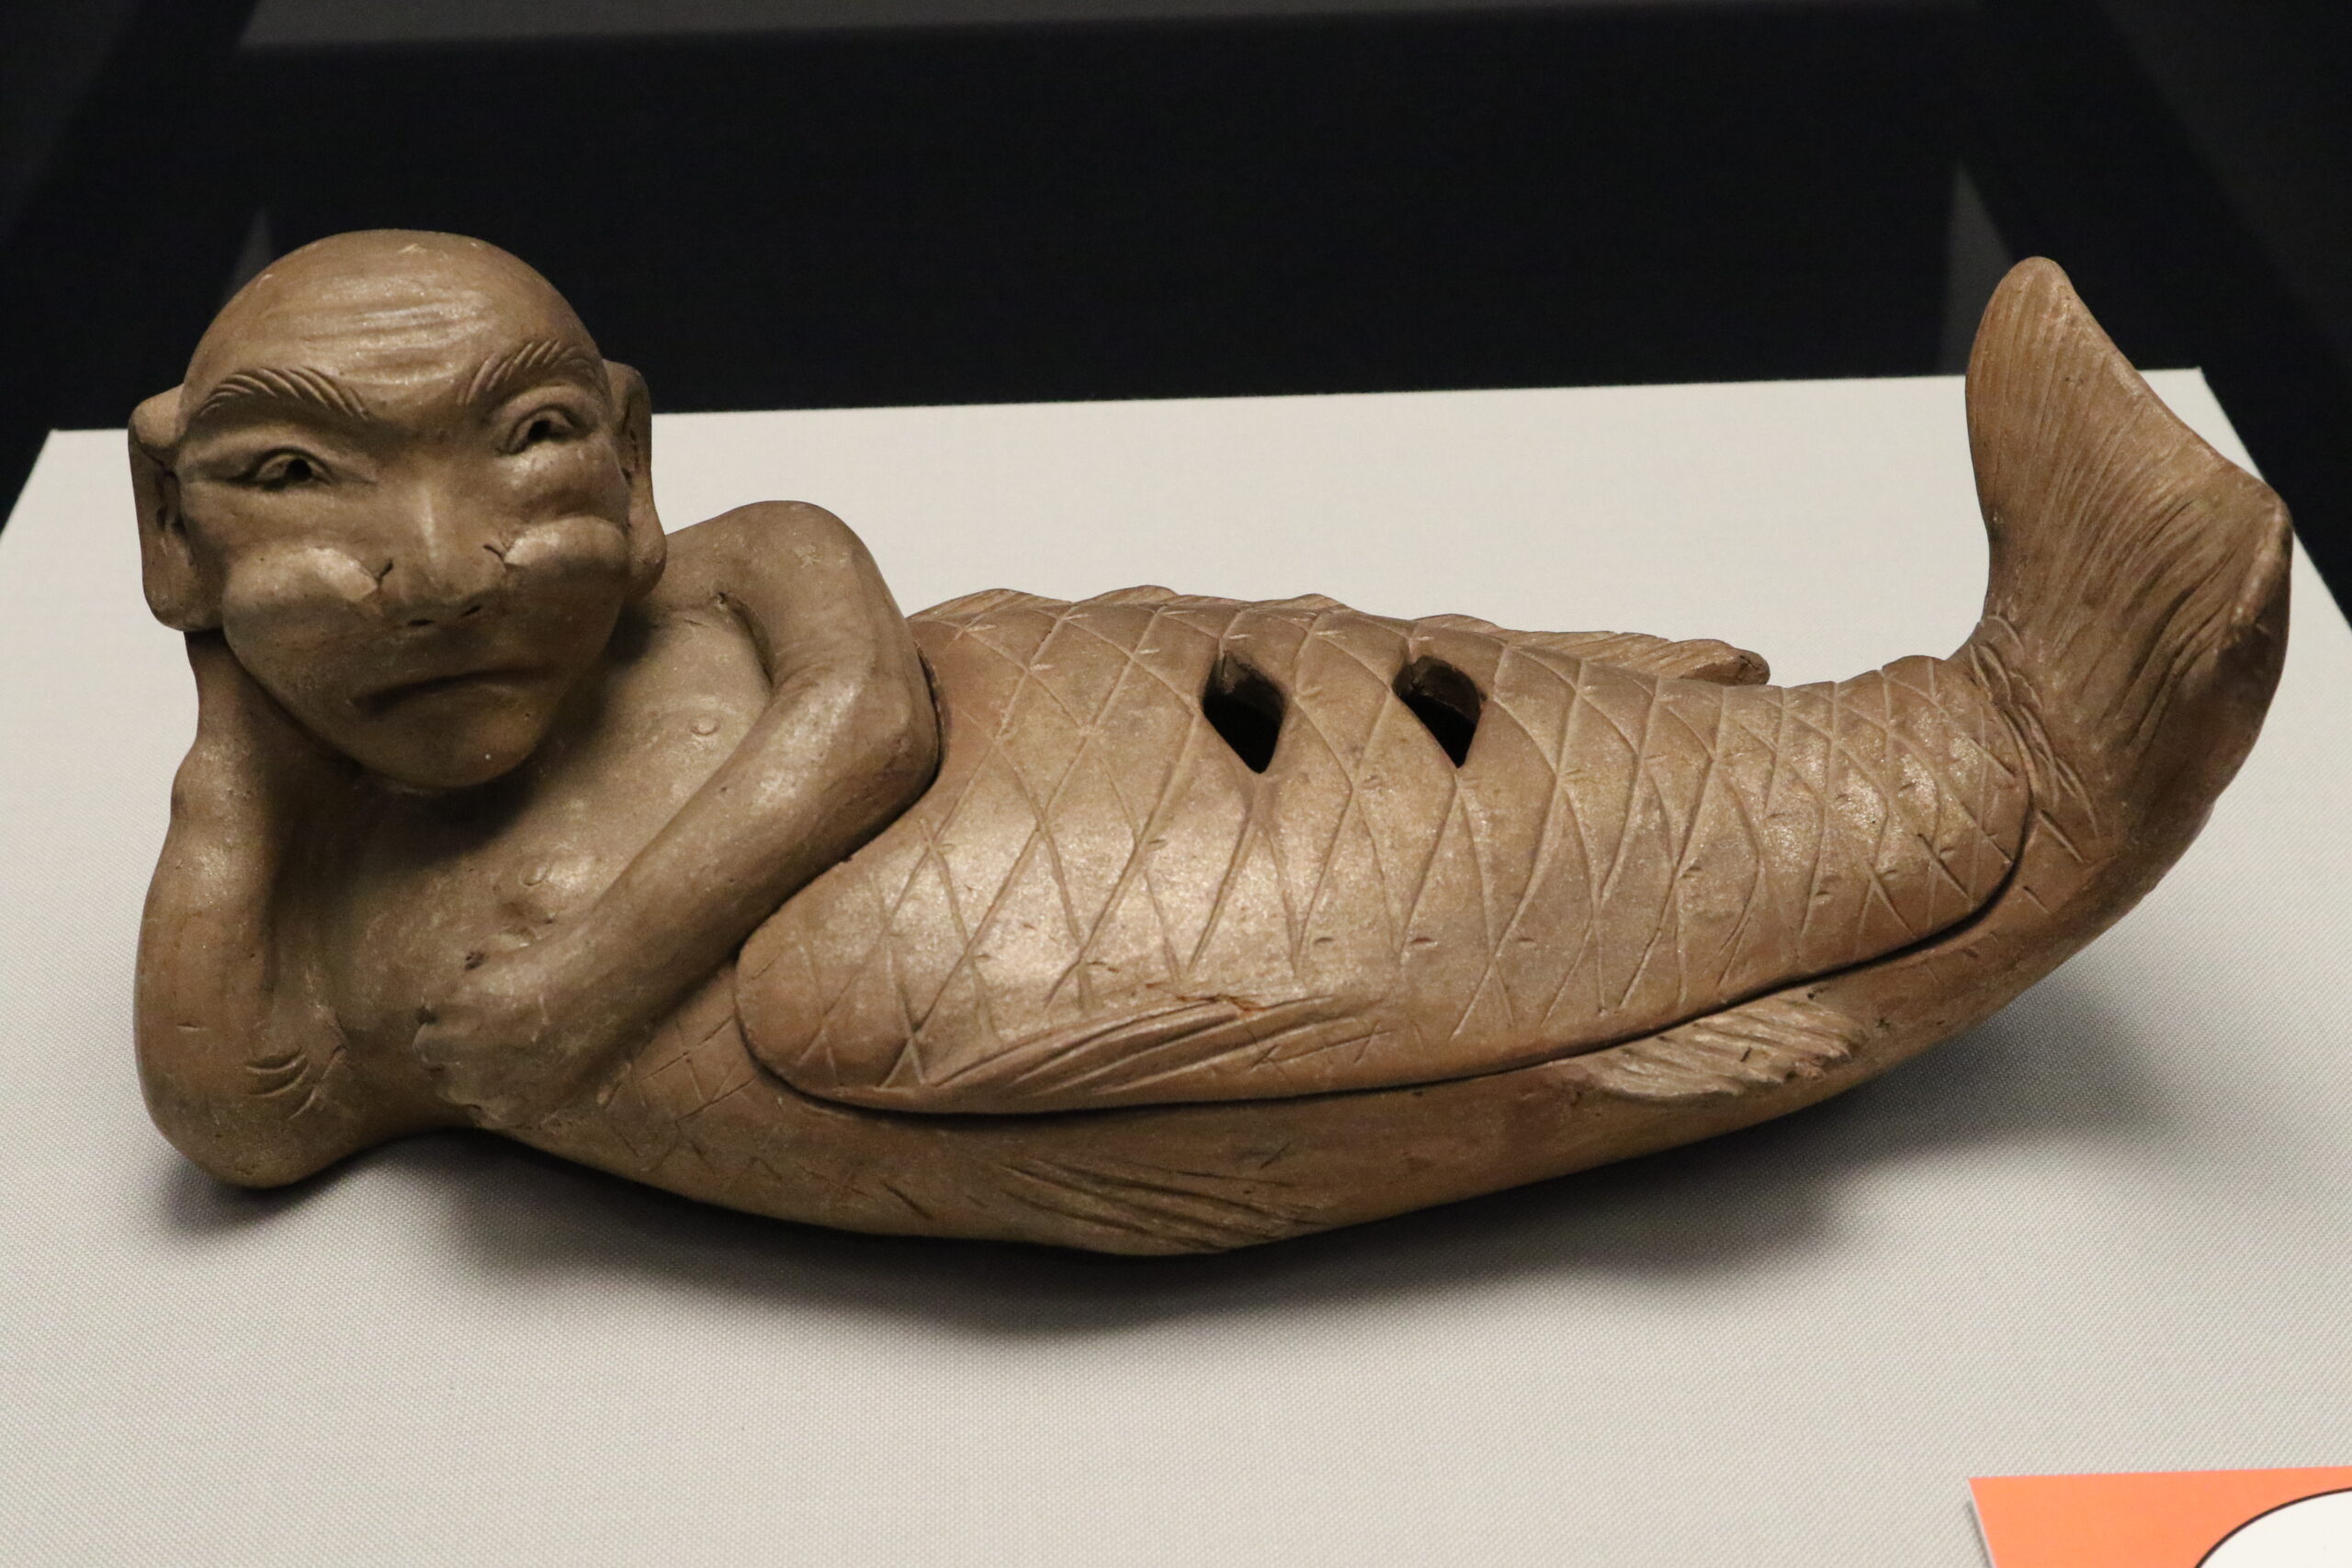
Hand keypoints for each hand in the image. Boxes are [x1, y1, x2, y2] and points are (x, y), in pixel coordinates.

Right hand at [411, 933, 624, 1129]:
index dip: (484, 1078)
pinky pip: (431, 1007)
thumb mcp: (608, 1071)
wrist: (607, 977)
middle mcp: (476, 1090)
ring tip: (484, 1001)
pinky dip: (453, 991)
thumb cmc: (616, 1019)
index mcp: (513, 1110)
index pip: (477, 1107)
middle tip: (484, 1022)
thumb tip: (600, 1100)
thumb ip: (593, 1091)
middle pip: (447, 1079)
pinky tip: (486, 978)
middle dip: (460, 1054)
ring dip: (447, 1024)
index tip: (494, 1053)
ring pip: (430, 1044)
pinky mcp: (447, 1012)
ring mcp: (457, 1053)